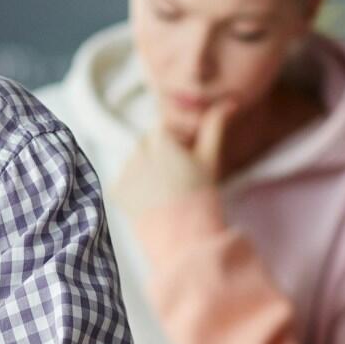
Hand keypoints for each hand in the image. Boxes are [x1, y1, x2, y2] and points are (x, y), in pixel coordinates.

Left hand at [108, 102, 232, 218]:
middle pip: (147, 144)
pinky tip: (152, 203)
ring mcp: (124, 173)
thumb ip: (214, 127)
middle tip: (179, 179)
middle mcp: (137, 153)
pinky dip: (135, 188)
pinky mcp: (115, 192)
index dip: (177, 141)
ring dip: (147, 170)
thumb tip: (229, 103)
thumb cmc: (202, 198)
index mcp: (160, 142)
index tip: (188, 159)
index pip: (164, 129)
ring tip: (167, 194)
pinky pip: (124, 181)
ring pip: (135, 161)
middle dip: (160, 154)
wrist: (186, 240)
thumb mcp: (210, 159)